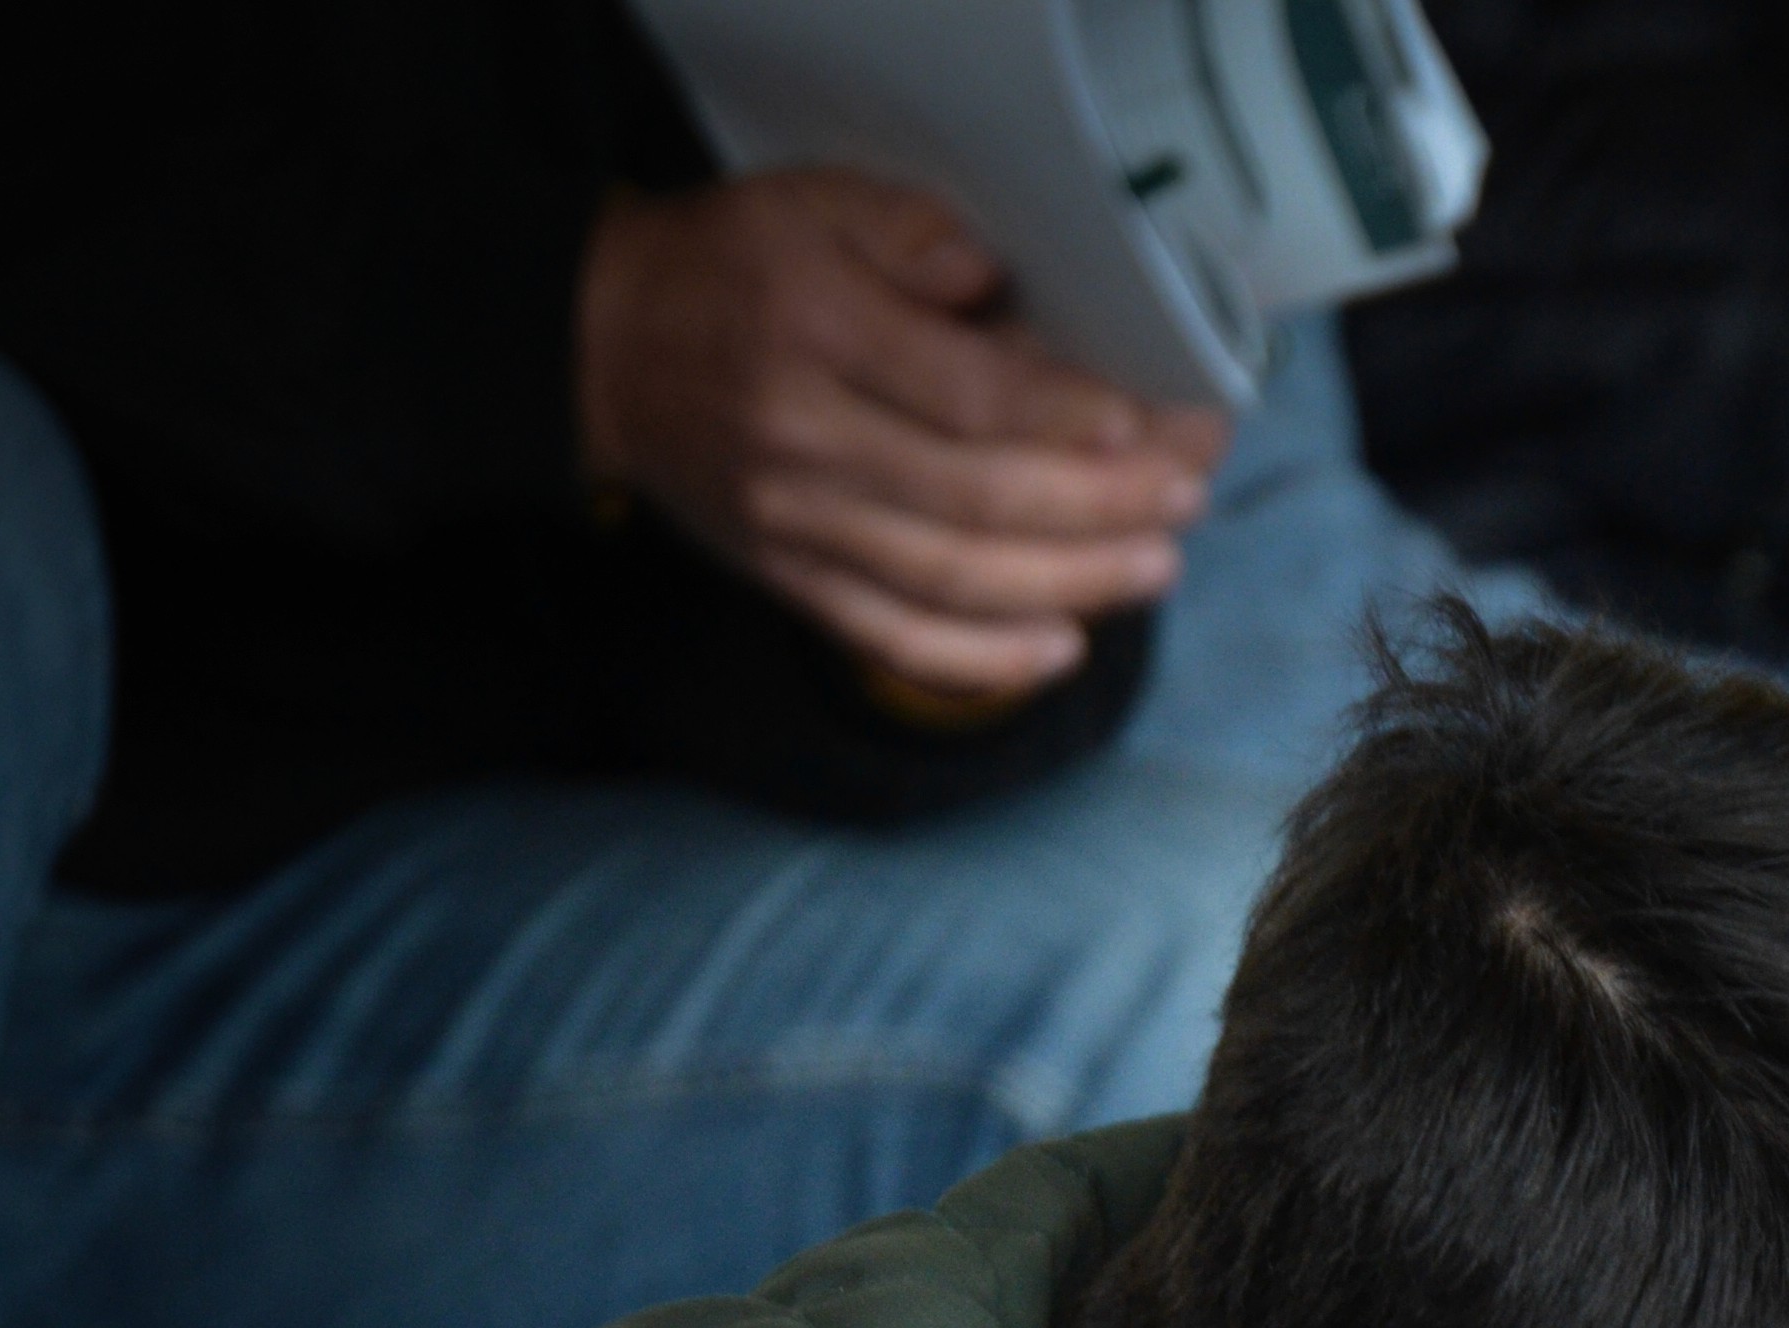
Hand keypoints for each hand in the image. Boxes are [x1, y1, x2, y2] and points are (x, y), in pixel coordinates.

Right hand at [576, 170, 1229, 702]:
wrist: (605, 351)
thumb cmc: (728, 270)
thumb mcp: (812, 204)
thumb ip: (913, 235)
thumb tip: (1002, 285)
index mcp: (815, 331)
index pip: (963, 395)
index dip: (1065, 418)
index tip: (1146, 426)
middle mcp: (805, 441)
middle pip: (976, 498)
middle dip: (1096, 507)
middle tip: (1183, 500)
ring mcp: (797, 527)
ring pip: (951, 579)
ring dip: (1067, 583)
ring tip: (1154, 570)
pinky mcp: (791, 584)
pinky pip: (896, 641)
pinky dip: (983, 661)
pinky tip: (1062, 650)